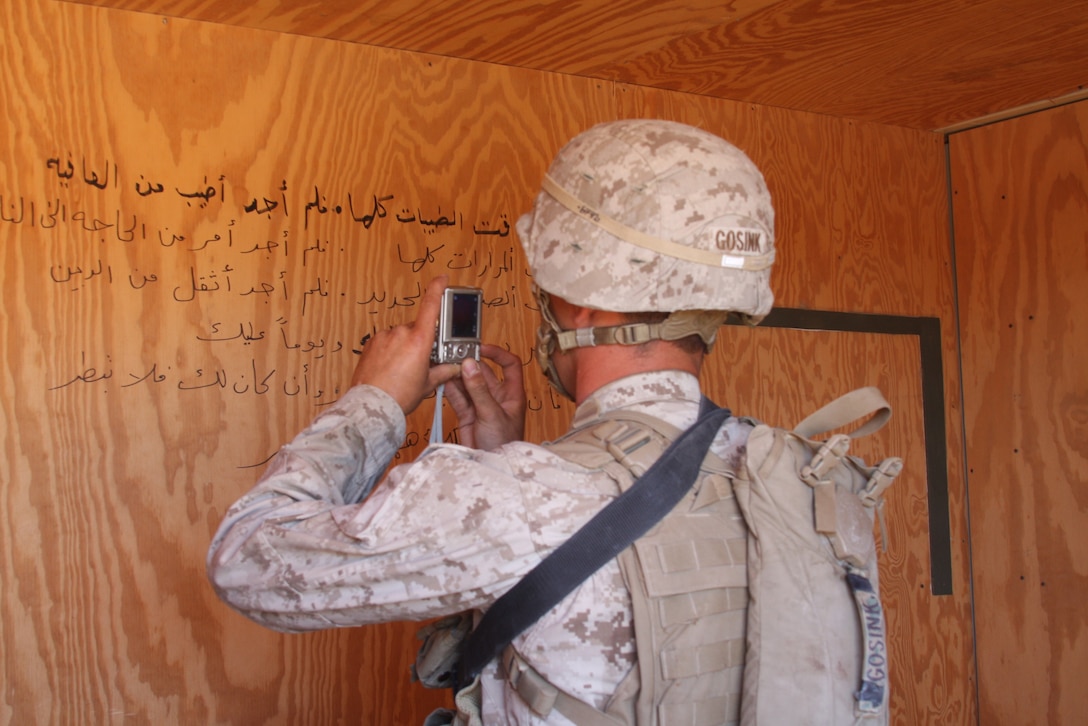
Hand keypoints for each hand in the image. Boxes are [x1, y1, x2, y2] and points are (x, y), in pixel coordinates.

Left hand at [349, 276, 461, 414]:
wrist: (372, 405)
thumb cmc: (398, 395)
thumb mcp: (427, 384)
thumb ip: (443, 372)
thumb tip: (453, 368)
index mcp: (418, 340)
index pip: (430, 306)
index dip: (437, 289)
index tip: (442, 279)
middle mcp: (400, 333)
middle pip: (417, 329)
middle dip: (420, 342)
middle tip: (420, 364)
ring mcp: (384, 337)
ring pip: (400, 337)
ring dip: (403, 348)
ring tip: (401, 370)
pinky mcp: (371, 343)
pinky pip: (386, 342)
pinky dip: (390, 351)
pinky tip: (390, 368)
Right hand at [443, 344, 525, 449]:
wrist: (491, 466)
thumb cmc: (505, 445)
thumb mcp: (492, 414)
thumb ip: (479, 389)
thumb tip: (470, 365)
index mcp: (512, 394)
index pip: (510, 365)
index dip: (498, 353)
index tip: (482, 348)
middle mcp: (497, 397)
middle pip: (483, 373)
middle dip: (470, 364)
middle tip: (456, 357)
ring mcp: (481, 405)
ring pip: (468, 384)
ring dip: (458, 376)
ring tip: (446, 367)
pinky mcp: (467, 415)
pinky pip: (458, 397)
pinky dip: (450, 389)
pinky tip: (443, 381)